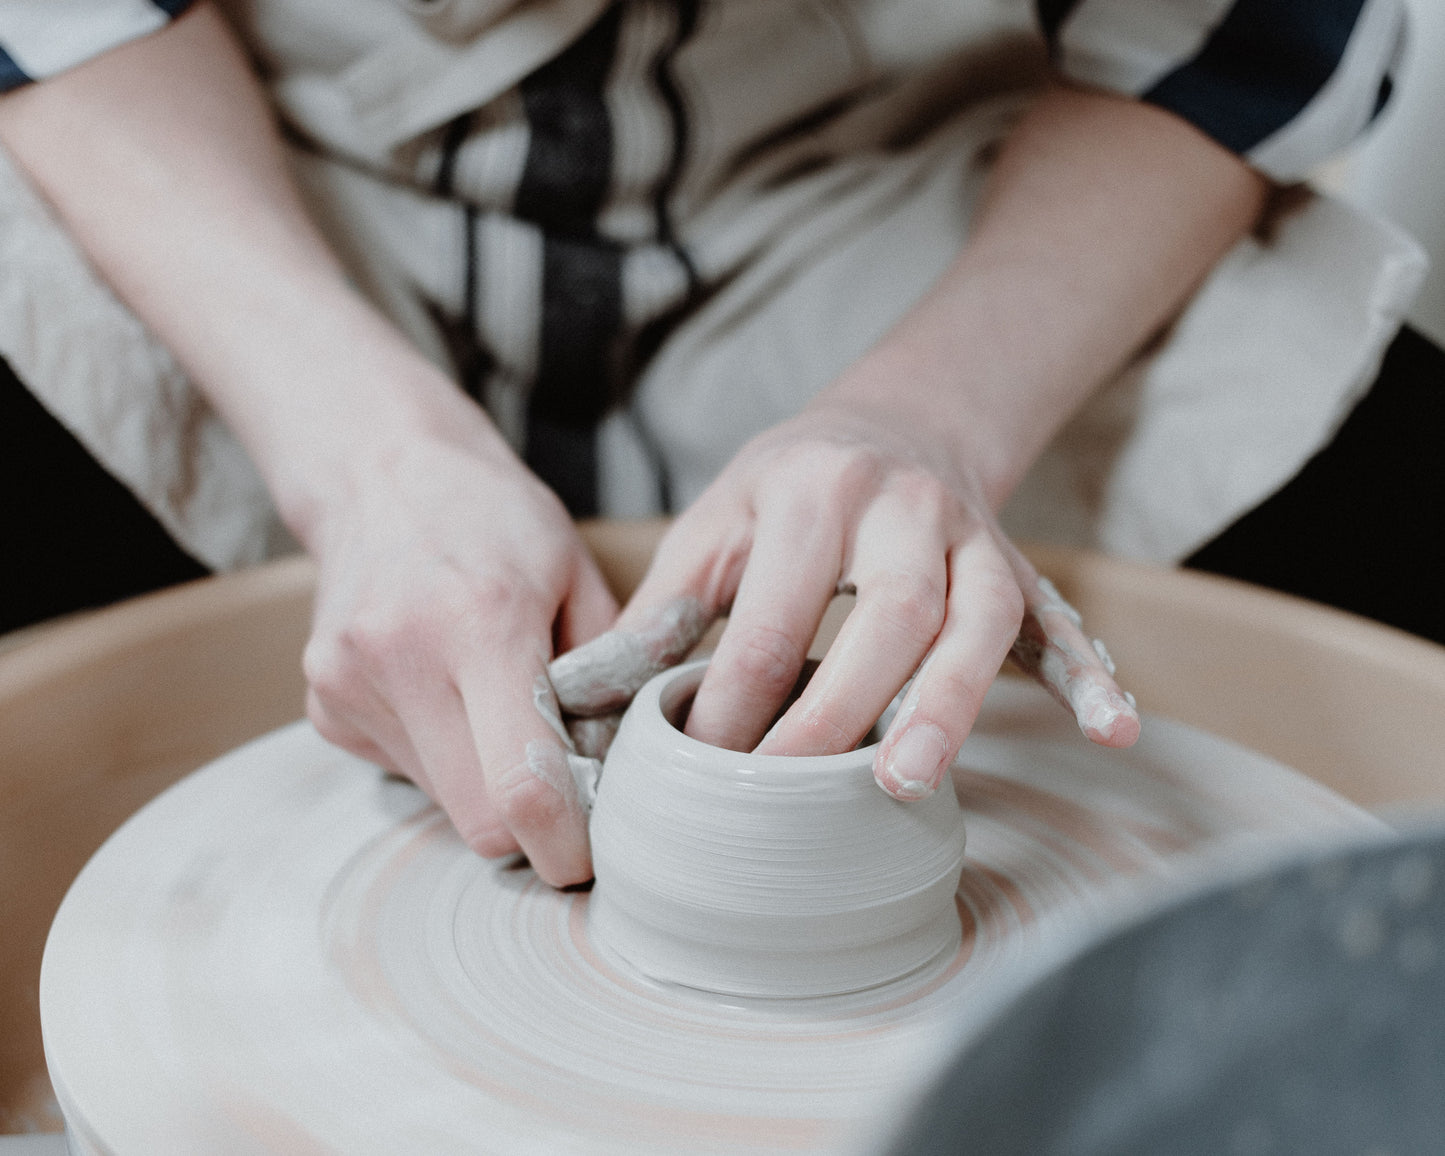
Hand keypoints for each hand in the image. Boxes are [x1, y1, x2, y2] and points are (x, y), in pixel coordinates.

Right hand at [300, 430, 617, 885]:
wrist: (382, 472)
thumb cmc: (498, 520)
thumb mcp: (578, 575)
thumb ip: (609, 674)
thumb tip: (625, 774)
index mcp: (481, 623)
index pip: (520, 787)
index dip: (564, 844)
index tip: (590, 855)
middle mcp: (400, 659)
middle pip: (476, 819)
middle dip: (528, 824)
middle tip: (566, 786)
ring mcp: (349, 686)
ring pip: (442, 801)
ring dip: (483, 780)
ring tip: (495, 702)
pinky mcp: (323, 707)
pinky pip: (406, 771)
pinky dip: (442, 755)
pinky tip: (447, 690)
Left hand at [591, 395, 1135, 799]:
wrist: (892, 419)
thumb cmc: (787, 487)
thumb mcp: (714, 519)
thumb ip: (664, 605)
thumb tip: (593, 699)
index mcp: (808, 490)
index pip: (771, 614)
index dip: (733, 702)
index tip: (703, 769)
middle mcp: (899, 505)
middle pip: (885, 616)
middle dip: (835, 713)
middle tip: (788, 792)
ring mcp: (971, 535)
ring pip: (976, 620)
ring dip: (949, 705)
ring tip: (908, 782)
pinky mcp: (1018, 565)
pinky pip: (1063, 621)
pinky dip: (1091, 676)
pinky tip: (1114, 730)